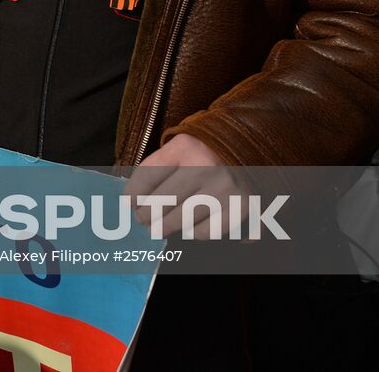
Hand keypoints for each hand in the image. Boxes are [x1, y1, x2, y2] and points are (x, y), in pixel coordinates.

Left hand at [125, 134, 244, 239]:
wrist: (248, 153)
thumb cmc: (203, 156)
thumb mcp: (178, 151)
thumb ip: (156, 171)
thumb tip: (132, 202)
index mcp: (185, 147)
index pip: (148, 176)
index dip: (134, 194)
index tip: (130, 204)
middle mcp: (206, 166)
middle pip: (162, 202)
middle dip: (147, 215)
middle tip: (144, 220)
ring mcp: (224, 188)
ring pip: (181, 220)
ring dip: (166, 226)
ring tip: (160, 227)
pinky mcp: (239, 208)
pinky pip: (204, 232)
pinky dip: (194, 231)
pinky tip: (192, 223)